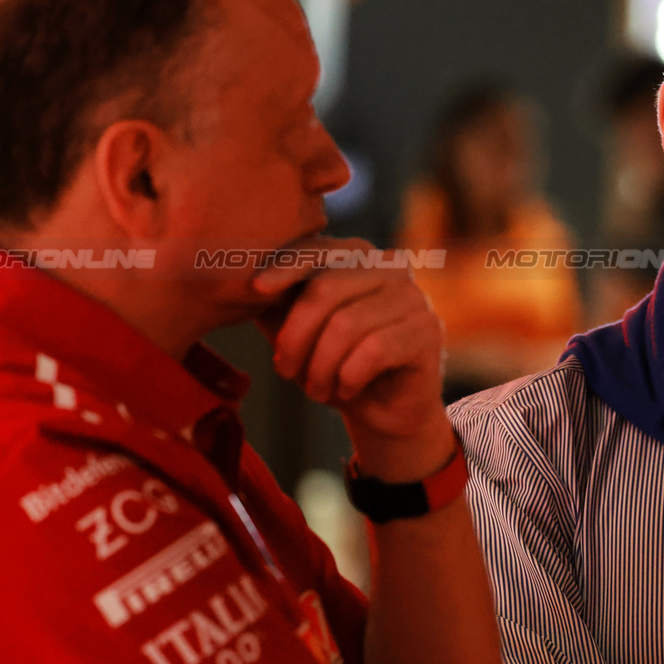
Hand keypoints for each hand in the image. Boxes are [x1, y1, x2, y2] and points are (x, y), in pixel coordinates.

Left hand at [251, 237, 452, 480]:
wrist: (382, 412)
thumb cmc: (335, 364)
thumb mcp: (296, 330)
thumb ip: (275, 301)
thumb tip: (235, 277)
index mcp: (359, 255)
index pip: (318, 251)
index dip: (285, 269)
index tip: (256, 291)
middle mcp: (391, 266)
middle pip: (327, 289)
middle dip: (297, 337)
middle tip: (285, 371)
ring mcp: (414, 296)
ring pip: (348, 324)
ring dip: (321, 367)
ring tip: (317, 390)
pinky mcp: (427, 331)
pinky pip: (374, 350)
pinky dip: (349, 377)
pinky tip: (346, 390)